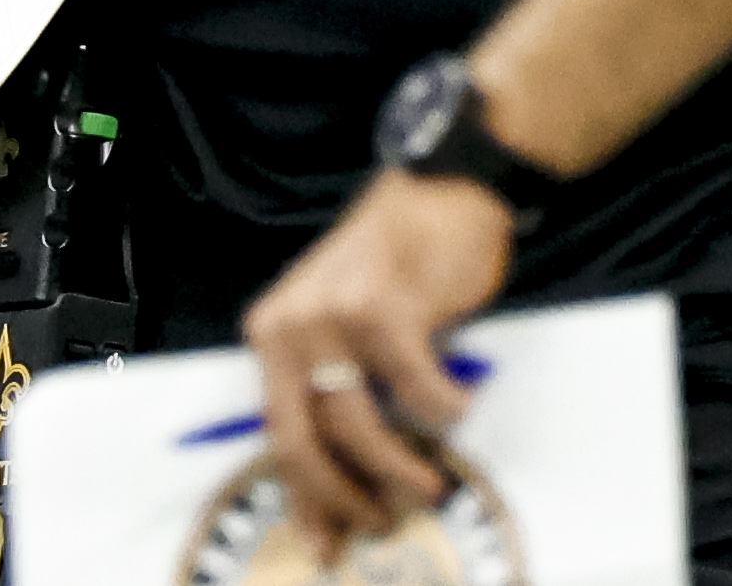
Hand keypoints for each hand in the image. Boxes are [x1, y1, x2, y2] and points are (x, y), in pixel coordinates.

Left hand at [239, 171, 510, 555]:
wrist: (443, 189)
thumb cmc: (400, 266)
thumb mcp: (348, 330)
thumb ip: (338, 393)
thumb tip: (348, 484)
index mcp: (273, 333)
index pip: (278, 432)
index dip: (305, 495)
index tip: (327, 542)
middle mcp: (290, 324)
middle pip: (302, 440)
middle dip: (342, 496)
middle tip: (382, 521)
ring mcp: (333, 314)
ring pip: (356, 425)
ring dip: (397, 468)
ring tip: (428, 485)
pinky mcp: (384, 307)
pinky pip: (416, 390)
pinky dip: (443, 409)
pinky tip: (458, 406)